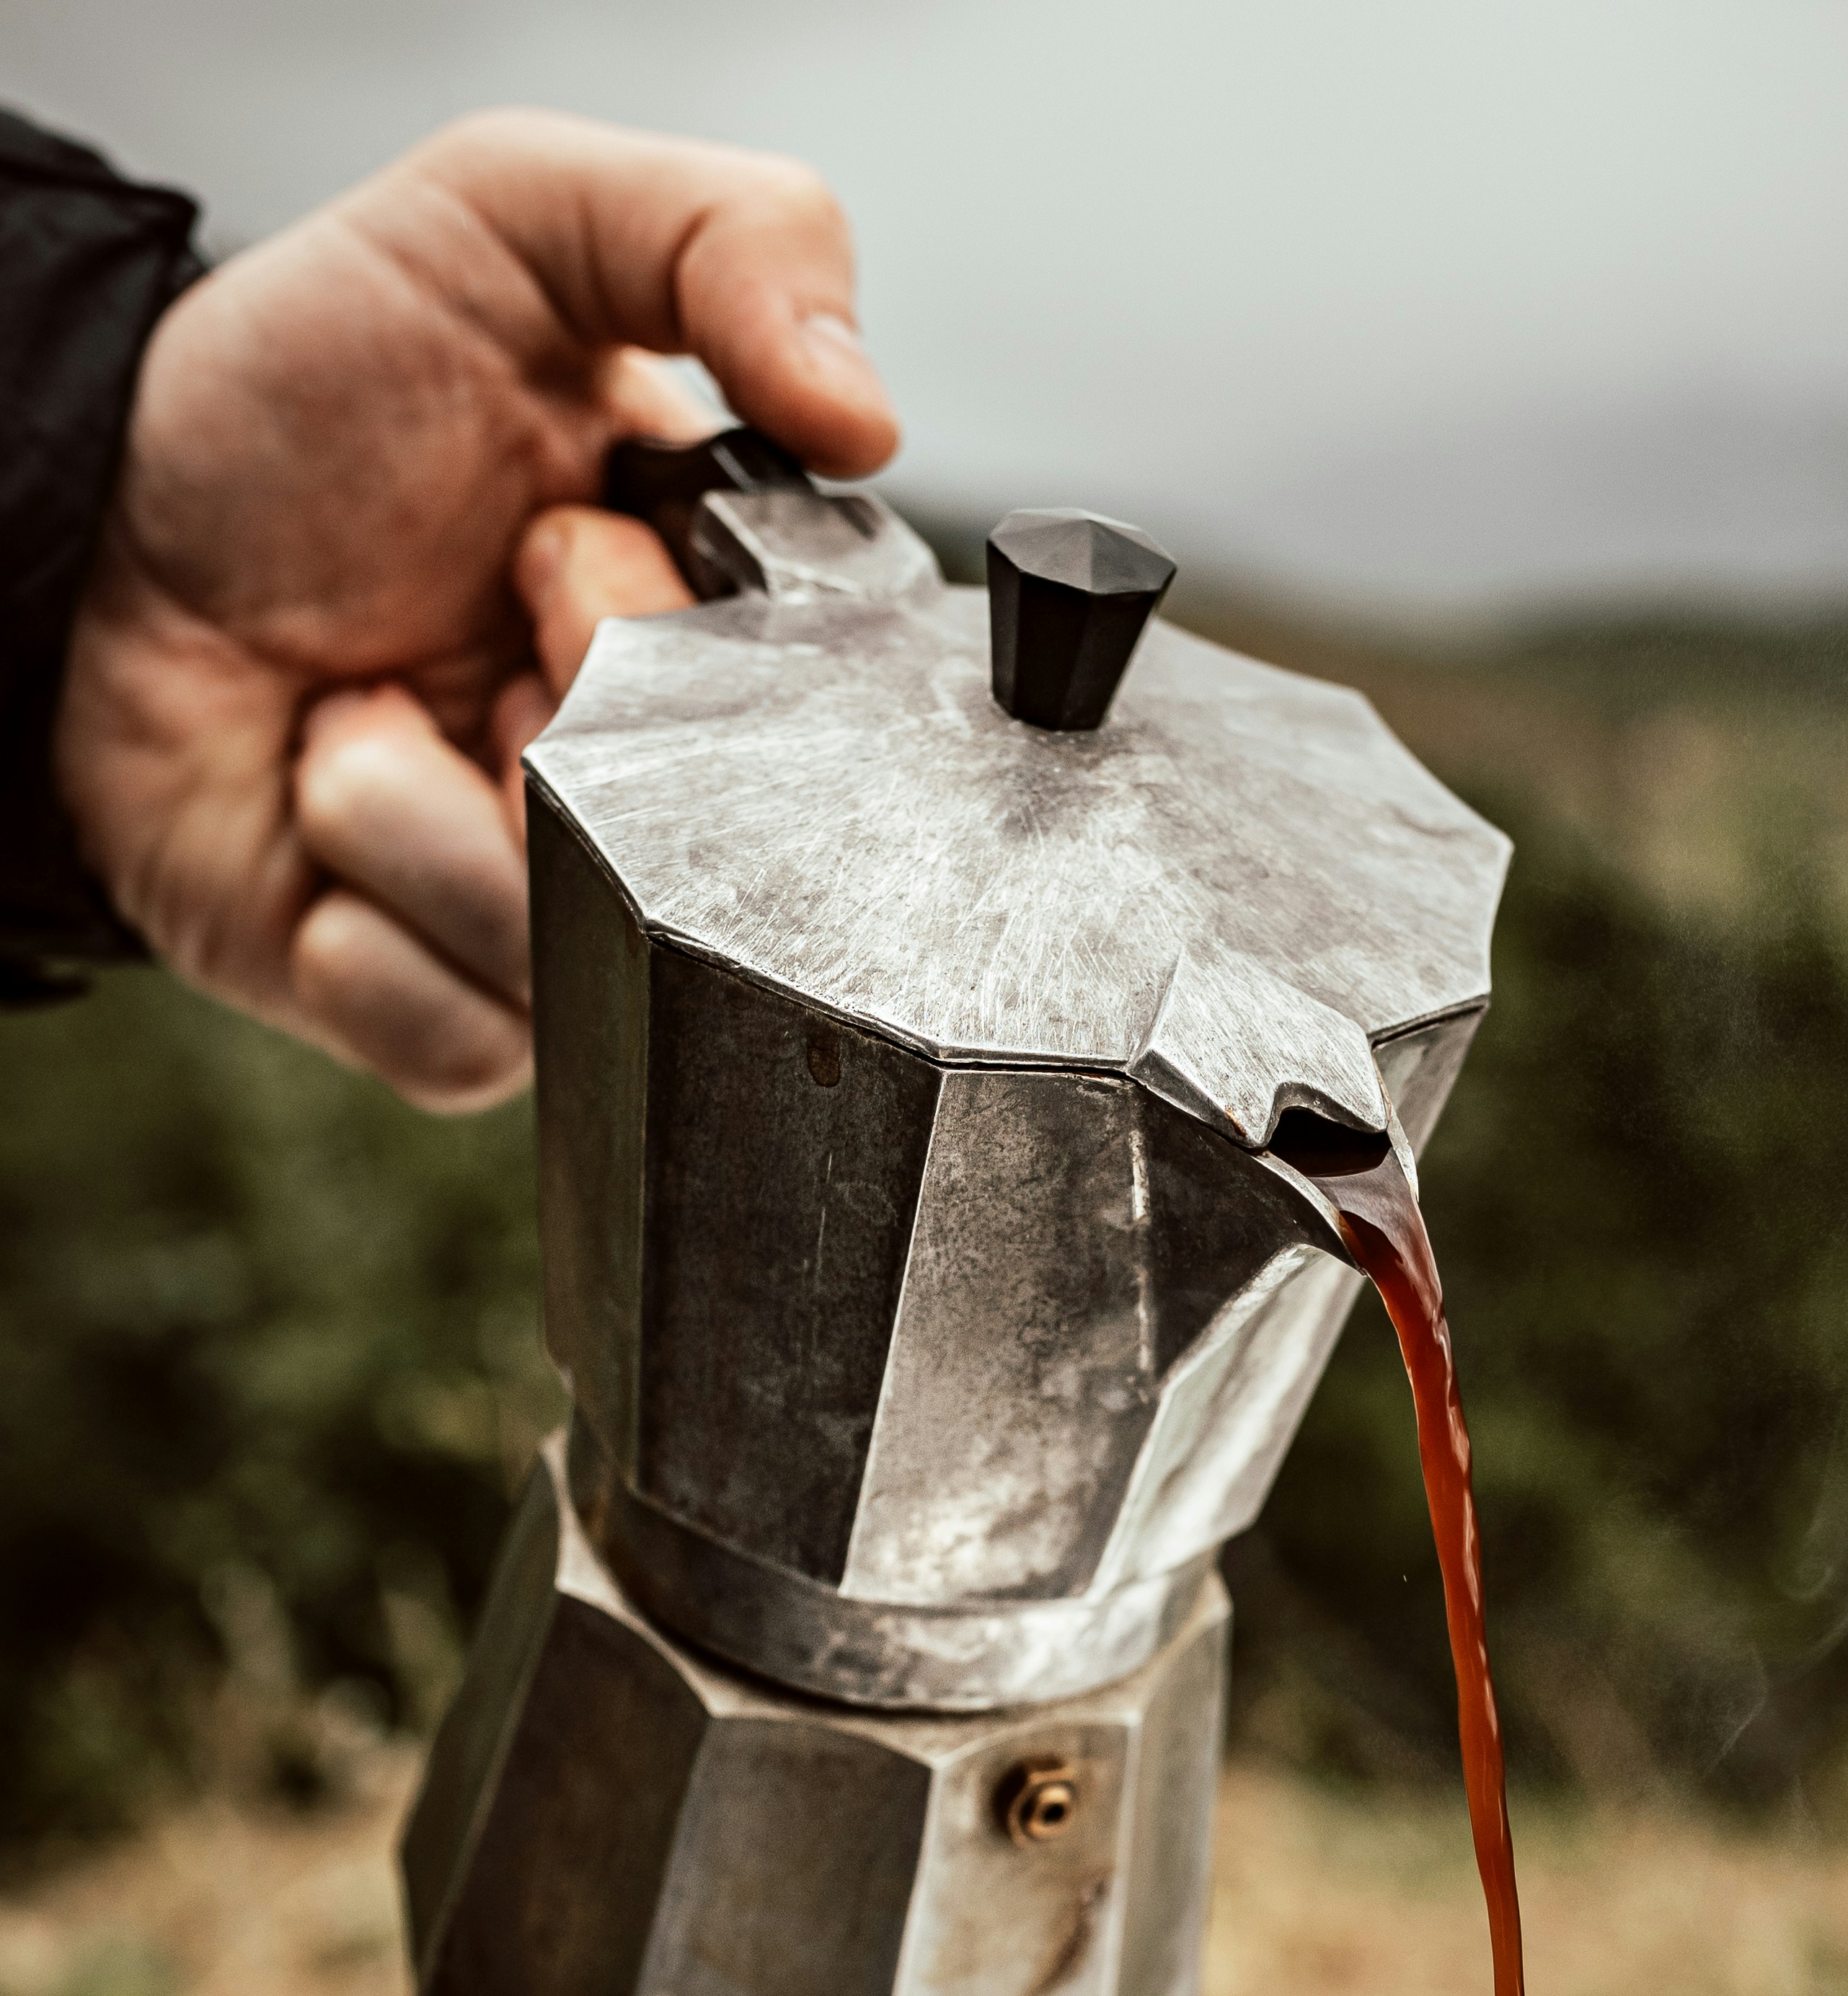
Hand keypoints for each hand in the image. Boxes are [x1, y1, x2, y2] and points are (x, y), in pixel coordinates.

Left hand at [54, 109, 895, 1110]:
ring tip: (360, 715)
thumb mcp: (515, 218)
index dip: (660, 631)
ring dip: (420, 810)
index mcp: (724, 629)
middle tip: (456, 617)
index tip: (552, 537)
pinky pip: (468, 1041)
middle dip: (545, 716)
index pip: (811, 710)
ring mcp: (561, 923)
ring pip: (574, 954)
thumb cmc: (300, 401)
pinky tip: (326, 821)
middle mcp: (663, 792)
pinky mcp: (451, 1024)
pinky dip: (366, 931)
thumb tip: (872, 412)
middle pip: (698, 848)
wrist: (92, 534)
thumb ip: (732, 237)